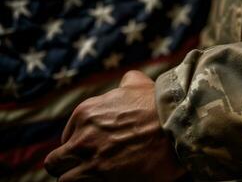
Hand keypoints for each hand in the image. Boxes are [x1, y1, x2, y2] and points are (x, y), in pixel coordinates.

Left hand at [44, 70, 185, 181]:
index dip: (76, 146)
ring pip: (65, 180)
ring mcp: (91, 161)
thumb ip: (125, 82)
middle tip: (85, 167)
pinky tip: (107, 180)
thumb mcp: (137, 83)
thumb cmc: (157, 104)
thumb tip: (124, 85)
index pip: (66, 138)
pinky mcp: (103, 179)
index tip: (90, 151)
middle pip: (56, 162)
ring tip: (95, 176)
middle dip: (67, 165)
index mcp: (85, 114)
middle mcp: (82, 138)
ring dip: (77, 178)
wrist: (174, 125)